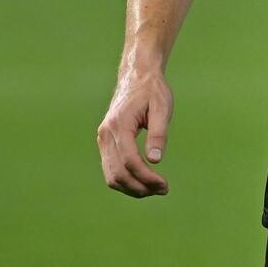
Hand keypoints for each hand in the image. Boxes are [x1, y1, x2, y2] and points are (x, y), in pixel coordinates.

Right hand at [96, 69, 172, 197]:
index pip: (130, 160)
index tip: (164, 185)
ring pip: (111, 175)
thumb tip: (155, 160)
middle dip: (140, 187)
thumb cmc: (152, 91)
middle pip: (117, 173)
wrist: (137, 76)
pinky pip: (111, 169)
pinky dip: (126, 180)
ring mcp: (103, 139)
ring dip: (132, 187)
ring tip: (156, 189)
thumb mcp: (162, 108)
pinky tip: (144, 181)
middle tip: (164, 190)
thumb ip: (158, 134)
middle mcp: (106, 134)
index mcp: (119, 125)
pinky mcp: (106, 142)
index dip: (146, 177)